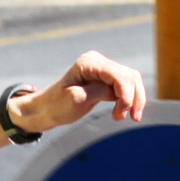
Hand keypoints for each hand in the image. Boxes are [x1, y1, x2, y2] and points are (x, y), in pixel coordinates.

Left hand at [16, 51, 147, 133]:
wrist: (45, 110)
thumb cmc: (56, 105)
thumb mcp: (77, 99)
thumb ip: (100, 92)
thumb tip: (121, 91)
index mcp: (89, 63)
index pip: (119, 75)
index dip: (126, 95)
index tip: (121, 114)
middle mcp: (98, 62)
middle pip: (130, 77)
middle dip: (133, 98)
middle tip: (125, 118)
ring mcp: (103, 70)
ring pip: (132, 81)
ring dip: (134, 100)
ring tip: (124, 117)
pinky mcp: (106, 80)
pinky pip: (126, 87)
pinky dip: (129, 100)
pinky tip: (122, 113)